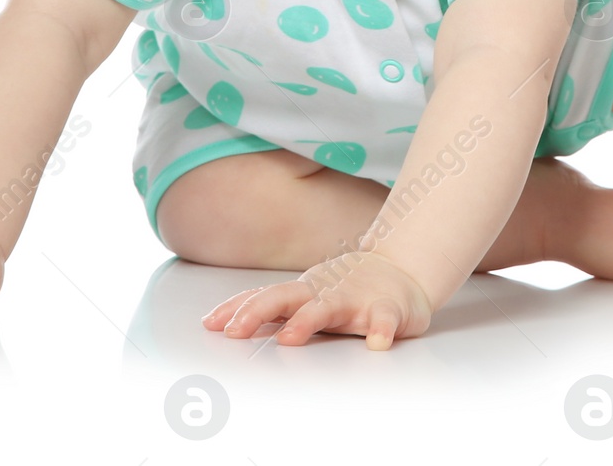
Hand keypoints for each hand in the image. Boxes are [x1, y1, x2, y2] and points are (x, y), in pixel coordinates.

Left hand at [201, 250, 433, 349]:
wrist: (402, 269)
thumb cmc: (346, 288)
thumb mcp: (305, 295)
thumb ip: (270, 308)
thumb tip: (220, 323)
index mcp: (303, 291)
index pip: (263, 297)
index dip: (236, 310)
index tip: (210, 325)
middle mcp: (324, 292)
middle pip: (285, 298)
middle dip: (257, 312)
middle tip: (236, 332)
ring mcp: (355, 298)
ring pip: (328, 307)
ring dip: (307, 320)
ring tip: (289, 337)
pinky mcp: (388, 308)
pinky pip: (384, 319)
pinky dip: (381, 330)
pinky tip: (377, 343)